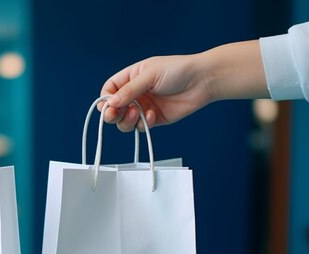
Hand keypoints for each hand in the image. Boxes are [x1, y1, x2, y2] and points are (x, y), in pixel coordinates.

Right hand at [100, 40, 267, 130]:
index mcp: (131, 78)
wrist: (203, 81)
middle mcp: (135, 93)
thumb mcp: (149, 75)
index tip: (108, 106)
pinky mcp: (155, 119)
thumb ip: (129, 90)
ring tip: (137, 113)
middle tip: (116, 114)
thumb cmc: (177, 70)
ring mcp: (144, 107)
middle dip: (112, 114)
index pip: (109, 90)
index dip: (106, 99)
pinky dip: (144, 124)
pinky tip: (154, 115)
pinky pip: (141, 127)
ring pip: (125, 121)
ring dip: (127, 120)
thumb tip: (109, 103)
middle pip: (114, 109)